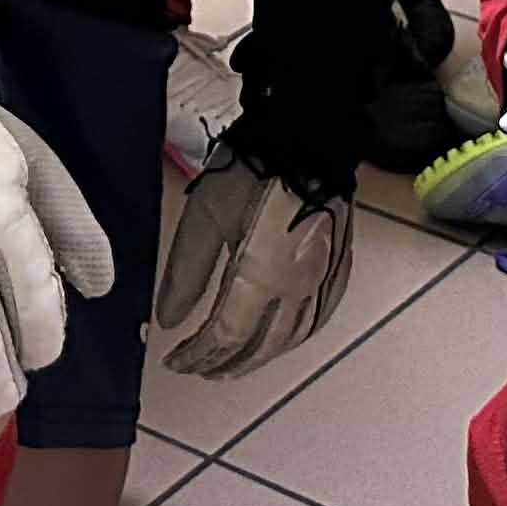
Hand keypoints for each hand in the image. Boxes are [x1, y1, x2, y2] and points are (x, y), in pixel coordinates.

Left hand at [149, 147, 352, 376]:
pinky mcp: (338, 268)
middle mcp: (297, 289)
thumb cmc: (252, 169)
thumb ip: (185, 273)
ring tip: (236, 363)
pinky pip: (319, 319)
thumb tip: (168, 319)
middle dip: (227, 364)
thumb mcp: (203, 217)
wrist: (305, 135)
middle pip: (261, 346)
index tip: (176, 360)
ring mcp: (322, 281)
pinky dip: (296, 338)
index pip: (226, 336)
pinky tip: (283, 339)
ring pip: (292, 339)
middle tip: (202, 370)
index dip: (198, 354)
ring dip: (262, 358)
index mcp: (261, 277)